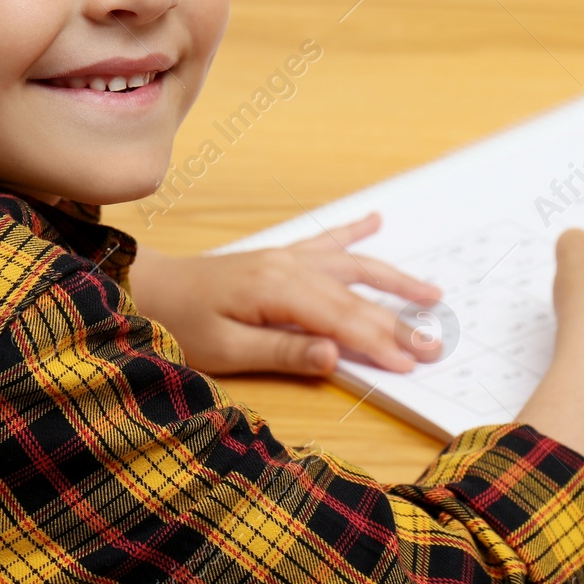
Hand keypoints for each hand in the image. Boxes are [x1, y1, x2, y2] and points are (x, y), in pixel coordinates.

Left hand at [126, 212, 442, 376]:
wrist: (149, 289)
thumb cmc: (181, 323)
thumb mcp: (226, 350)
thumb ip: (283, 352)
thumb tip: (334, 357)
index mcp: (277, 290)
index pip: (341, 321)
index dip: (378, 343)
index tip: (411, 363)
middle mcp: (288, 266)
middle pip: (354, 297)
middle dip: (397, 322)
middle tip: (435, 345)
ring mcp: (285, 258)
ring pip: (351, 267)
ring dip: (392, 280)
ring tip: (431, 293)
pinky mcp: (279, 258)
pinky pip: (325, 242)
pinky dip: (352, 231)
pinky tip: (375, 220)